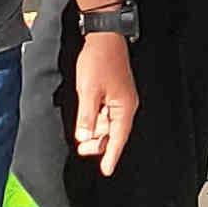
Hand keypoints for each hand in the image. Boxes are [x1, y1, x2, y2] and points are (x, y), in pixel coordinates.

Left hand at [69, 30, 137, 171]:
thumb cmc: (99, 60)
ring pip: (108, 122)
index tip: (106, 170)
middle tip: (83, 150)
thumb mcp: (89, 91)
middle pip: (114, 132)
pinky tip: (86, 120)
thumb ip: (87, 117)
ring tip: (81, 138)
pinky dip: (96, 118)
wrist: (103, 35)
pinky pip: (106, 111)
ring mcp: (120, 97)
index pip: (118, 138)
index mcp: (124, 107)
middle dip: (99, 143)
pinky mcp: (114, 90)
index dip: (111, 155)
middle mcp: (126, 104)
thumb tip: (85, 137)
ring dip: (96, 130)